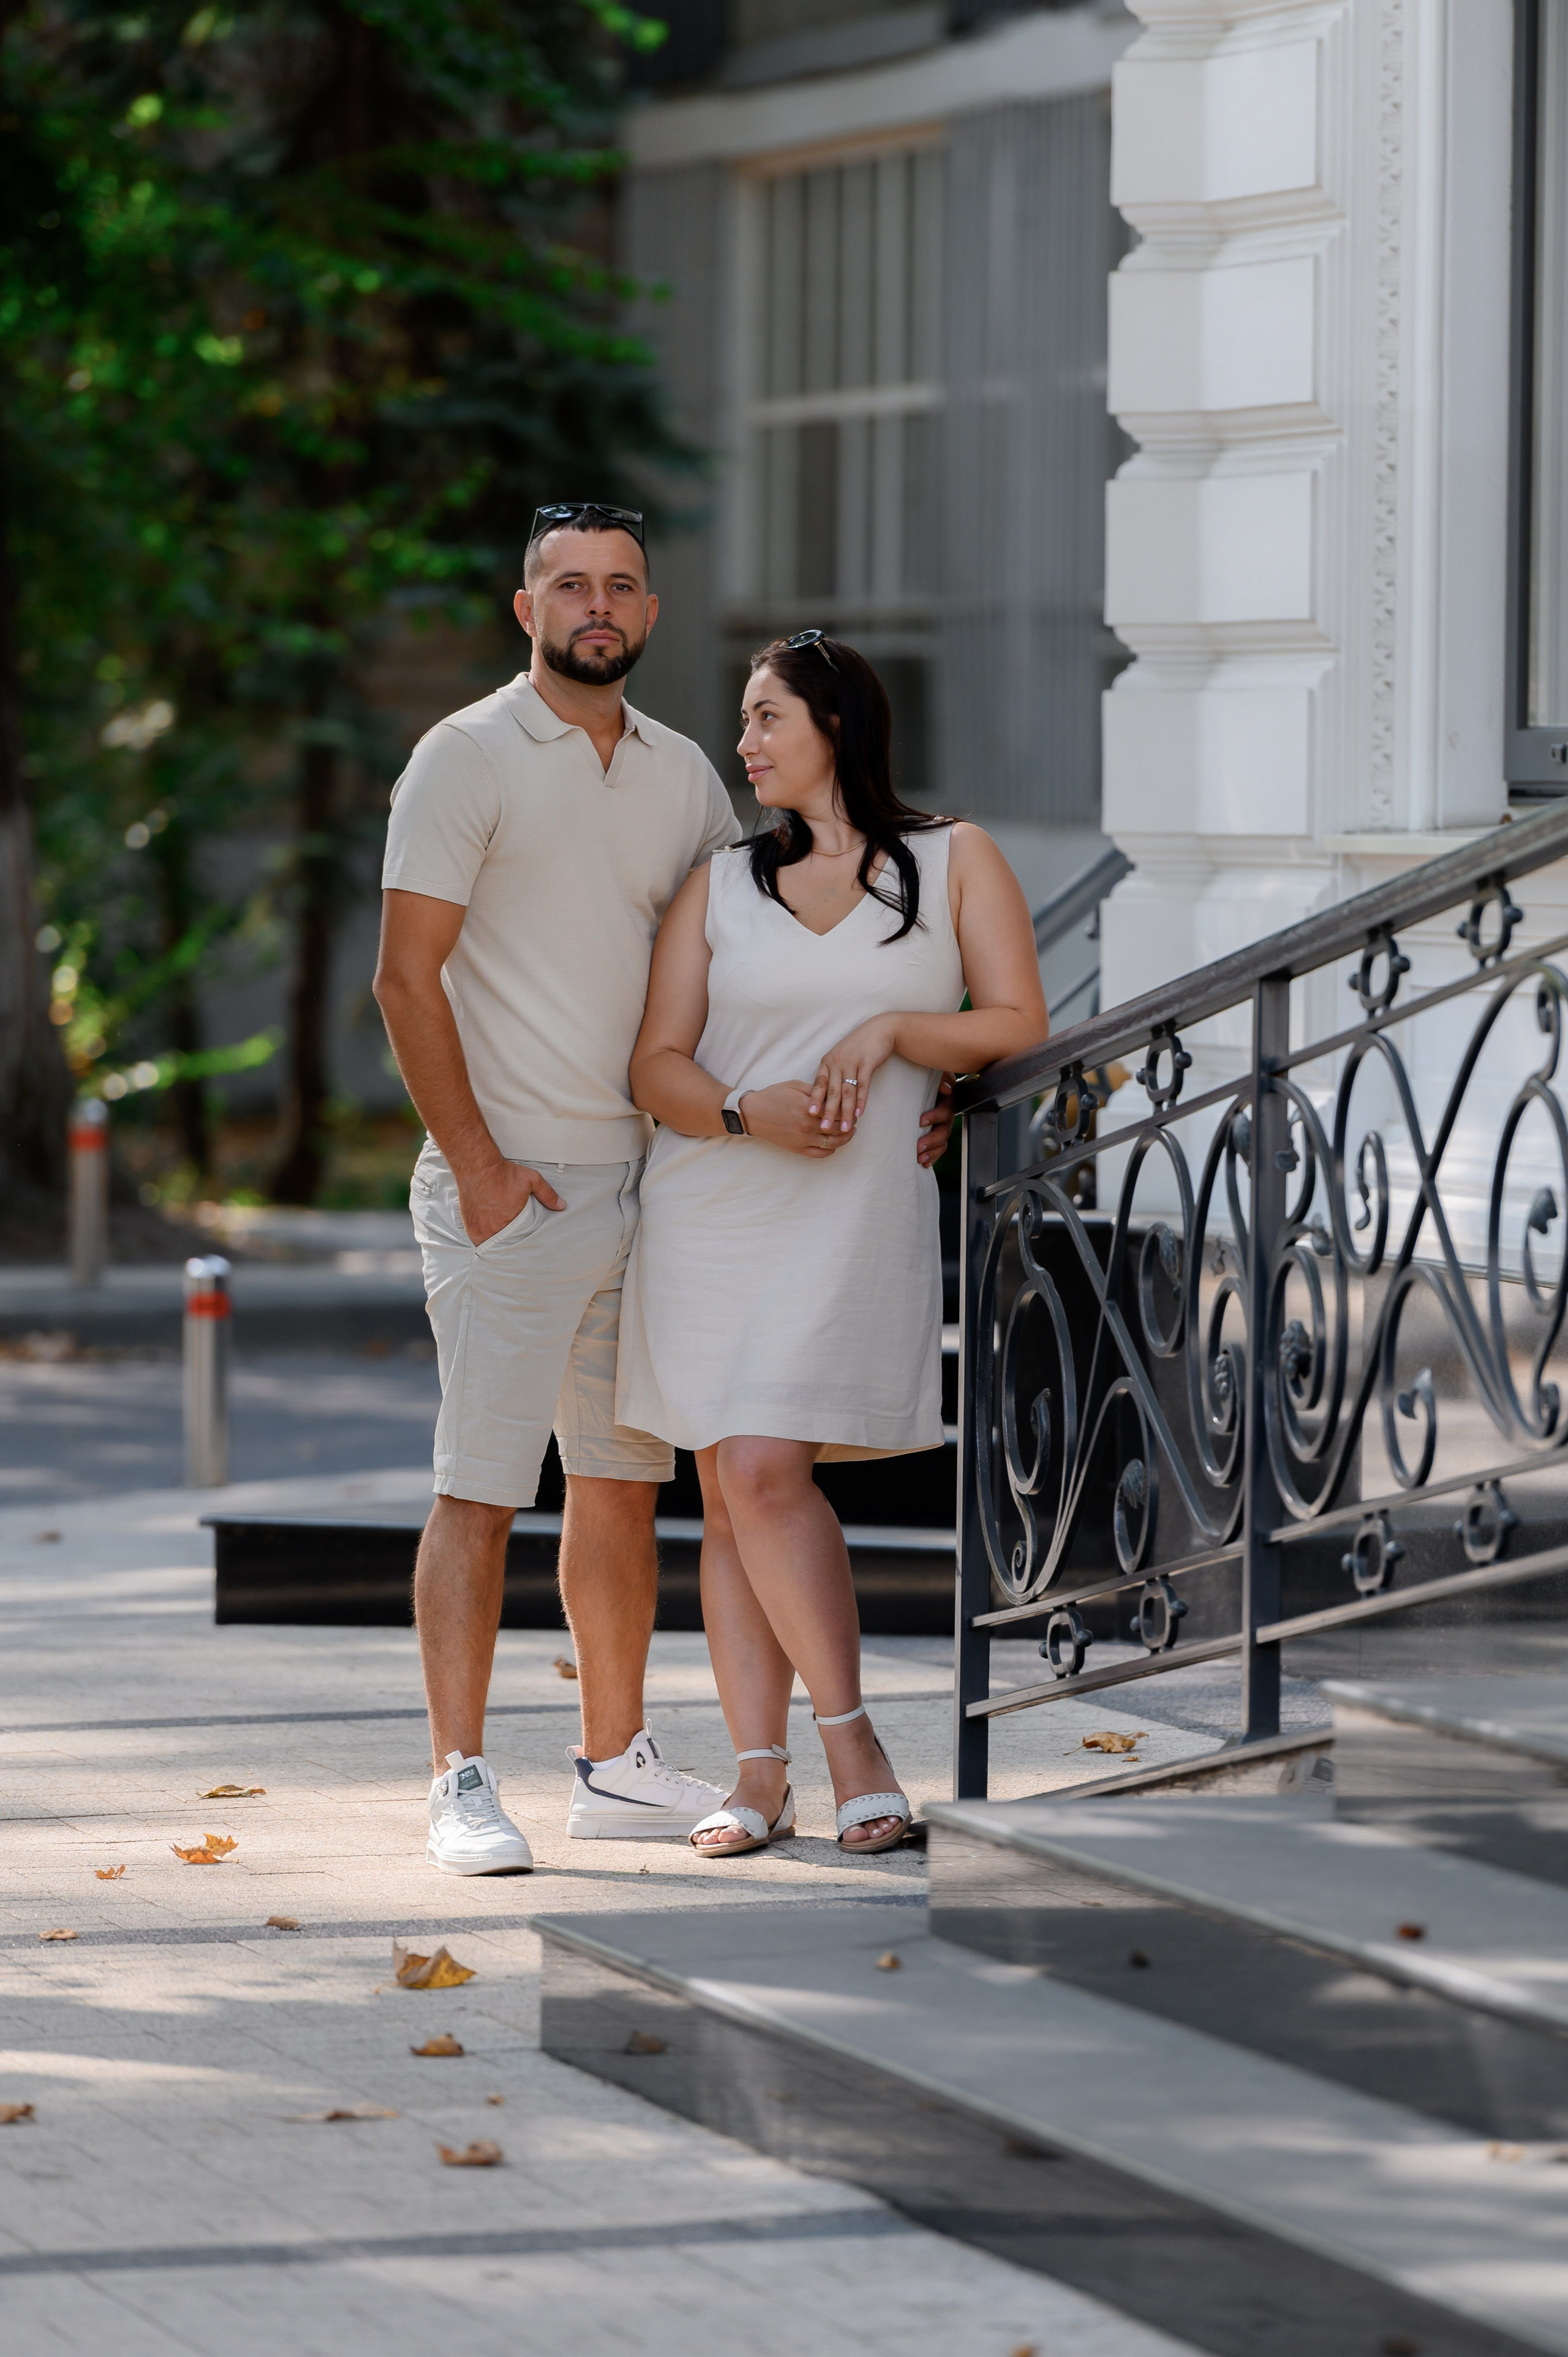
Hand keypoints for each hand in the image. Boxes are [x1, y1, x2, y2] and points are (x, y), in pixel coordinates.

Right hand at [456, 1157, 564, 1243]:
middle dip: (510, 1243)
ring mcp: (479, 1230)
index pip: (520, 1242)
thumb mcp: (531, 1180)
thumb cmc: (503, 1173)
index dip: (522, 1242)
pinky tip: (489, 1231)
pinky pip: (478, 1239)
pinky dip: (484, 1236)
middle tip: (513, 1240)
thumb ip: (547, 1194)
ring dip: (496, 1240)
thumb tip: (561, 1205)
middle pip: (505, 1245)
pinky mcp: (470, 1226)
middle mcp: (493, 1230)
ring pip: (491, 1244)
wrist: (478, 1167)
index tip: (525, 1242)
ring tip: (501, 1235)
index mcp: (511, 1223)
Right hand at [737, 1081, 854, 1157]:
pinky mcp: (797, 1149)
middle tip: (855, 1120)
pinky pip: (819, 1154)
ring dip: (845, 1139)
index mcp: (809, 1107)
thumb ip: (817, 1090)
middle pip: (839, 1128)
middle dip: (850, 1124)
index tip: (853, 1106)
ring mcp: (803, 1139)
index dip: (849, 1109)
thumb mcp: (796, 1085)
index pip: (838, 1110)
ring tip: (850, 1133)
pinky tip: (834, 1145)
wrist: (753, 1113)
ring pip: (833, 1143)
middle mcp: (808, 1125)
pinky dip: (830, 1150)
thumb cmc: (773, 1095)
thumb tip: (834, 1094)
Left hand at [808, 1017, 897, 1136]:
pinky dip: (861, 1101)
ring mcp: (852, 1062)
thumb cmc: (858, 1046)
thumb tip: (825, 1097)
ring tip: (845, 1127)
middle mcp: (837, 1062)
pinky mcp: (867, 1063)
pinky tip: (859, 1113)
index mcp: (827, 1062)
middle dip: (828, 1111)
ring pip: (847, 1091)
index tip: (809, 1114)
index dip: (814, 1099)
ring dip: (846, 1111)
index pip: (818, 1084)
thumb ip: (832, 1074)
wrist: (879, 1030)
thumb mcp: (840, 1057)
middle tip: (824, 1128)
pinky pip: (863, 1085)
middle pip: (831, 1091)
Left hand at [918, 1074, 955, 1168]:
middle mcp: (946, 1116)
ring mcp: (941, 1128)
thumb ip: (942, 1077)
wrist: (914, 1087)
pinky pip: (938, 1151)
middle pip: (944, 1131)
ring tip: (920, 1158)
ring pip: (942, 1143)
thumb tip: (946, 1088)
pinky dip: (932, 1158)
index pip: (946, 1110)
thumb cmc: (922, 1079)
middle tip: (918, 1146)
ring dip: (932, 1152)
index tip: (921, 1121)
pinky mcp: (934, 1137)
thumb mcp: (932, 1073)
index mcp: (946, 1101)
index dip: (935, 1116)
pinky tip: (924, 1164)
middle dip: (931, 1140)